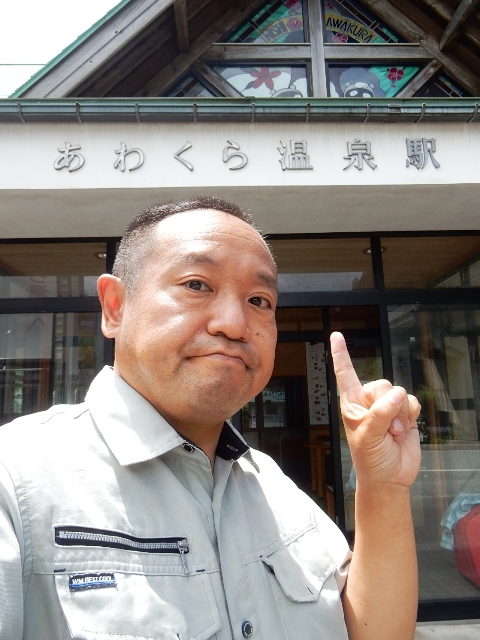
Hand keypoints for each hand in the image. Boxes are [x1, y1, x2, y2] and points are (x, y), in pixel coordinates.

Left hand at [330, 332, 420, 488]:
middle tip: (385, 428)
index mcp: (351, 402)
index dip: (341, 353)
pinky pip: (412, 401)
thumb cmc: (370, 459)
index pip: (345, 373)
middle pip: (381, 384)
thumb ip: (380, 413)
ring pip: (399, 392)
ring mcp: (387, 406)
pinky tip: (405, 429)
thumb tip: (397, 394)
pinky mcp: (405, 413)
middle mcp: (368, 401)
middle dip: (387, 406)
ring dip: (400, 414)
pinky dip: (411, 415)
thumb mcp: (368, 436)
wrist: (390, 477)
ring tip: (393, 432)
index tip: (336, 335)